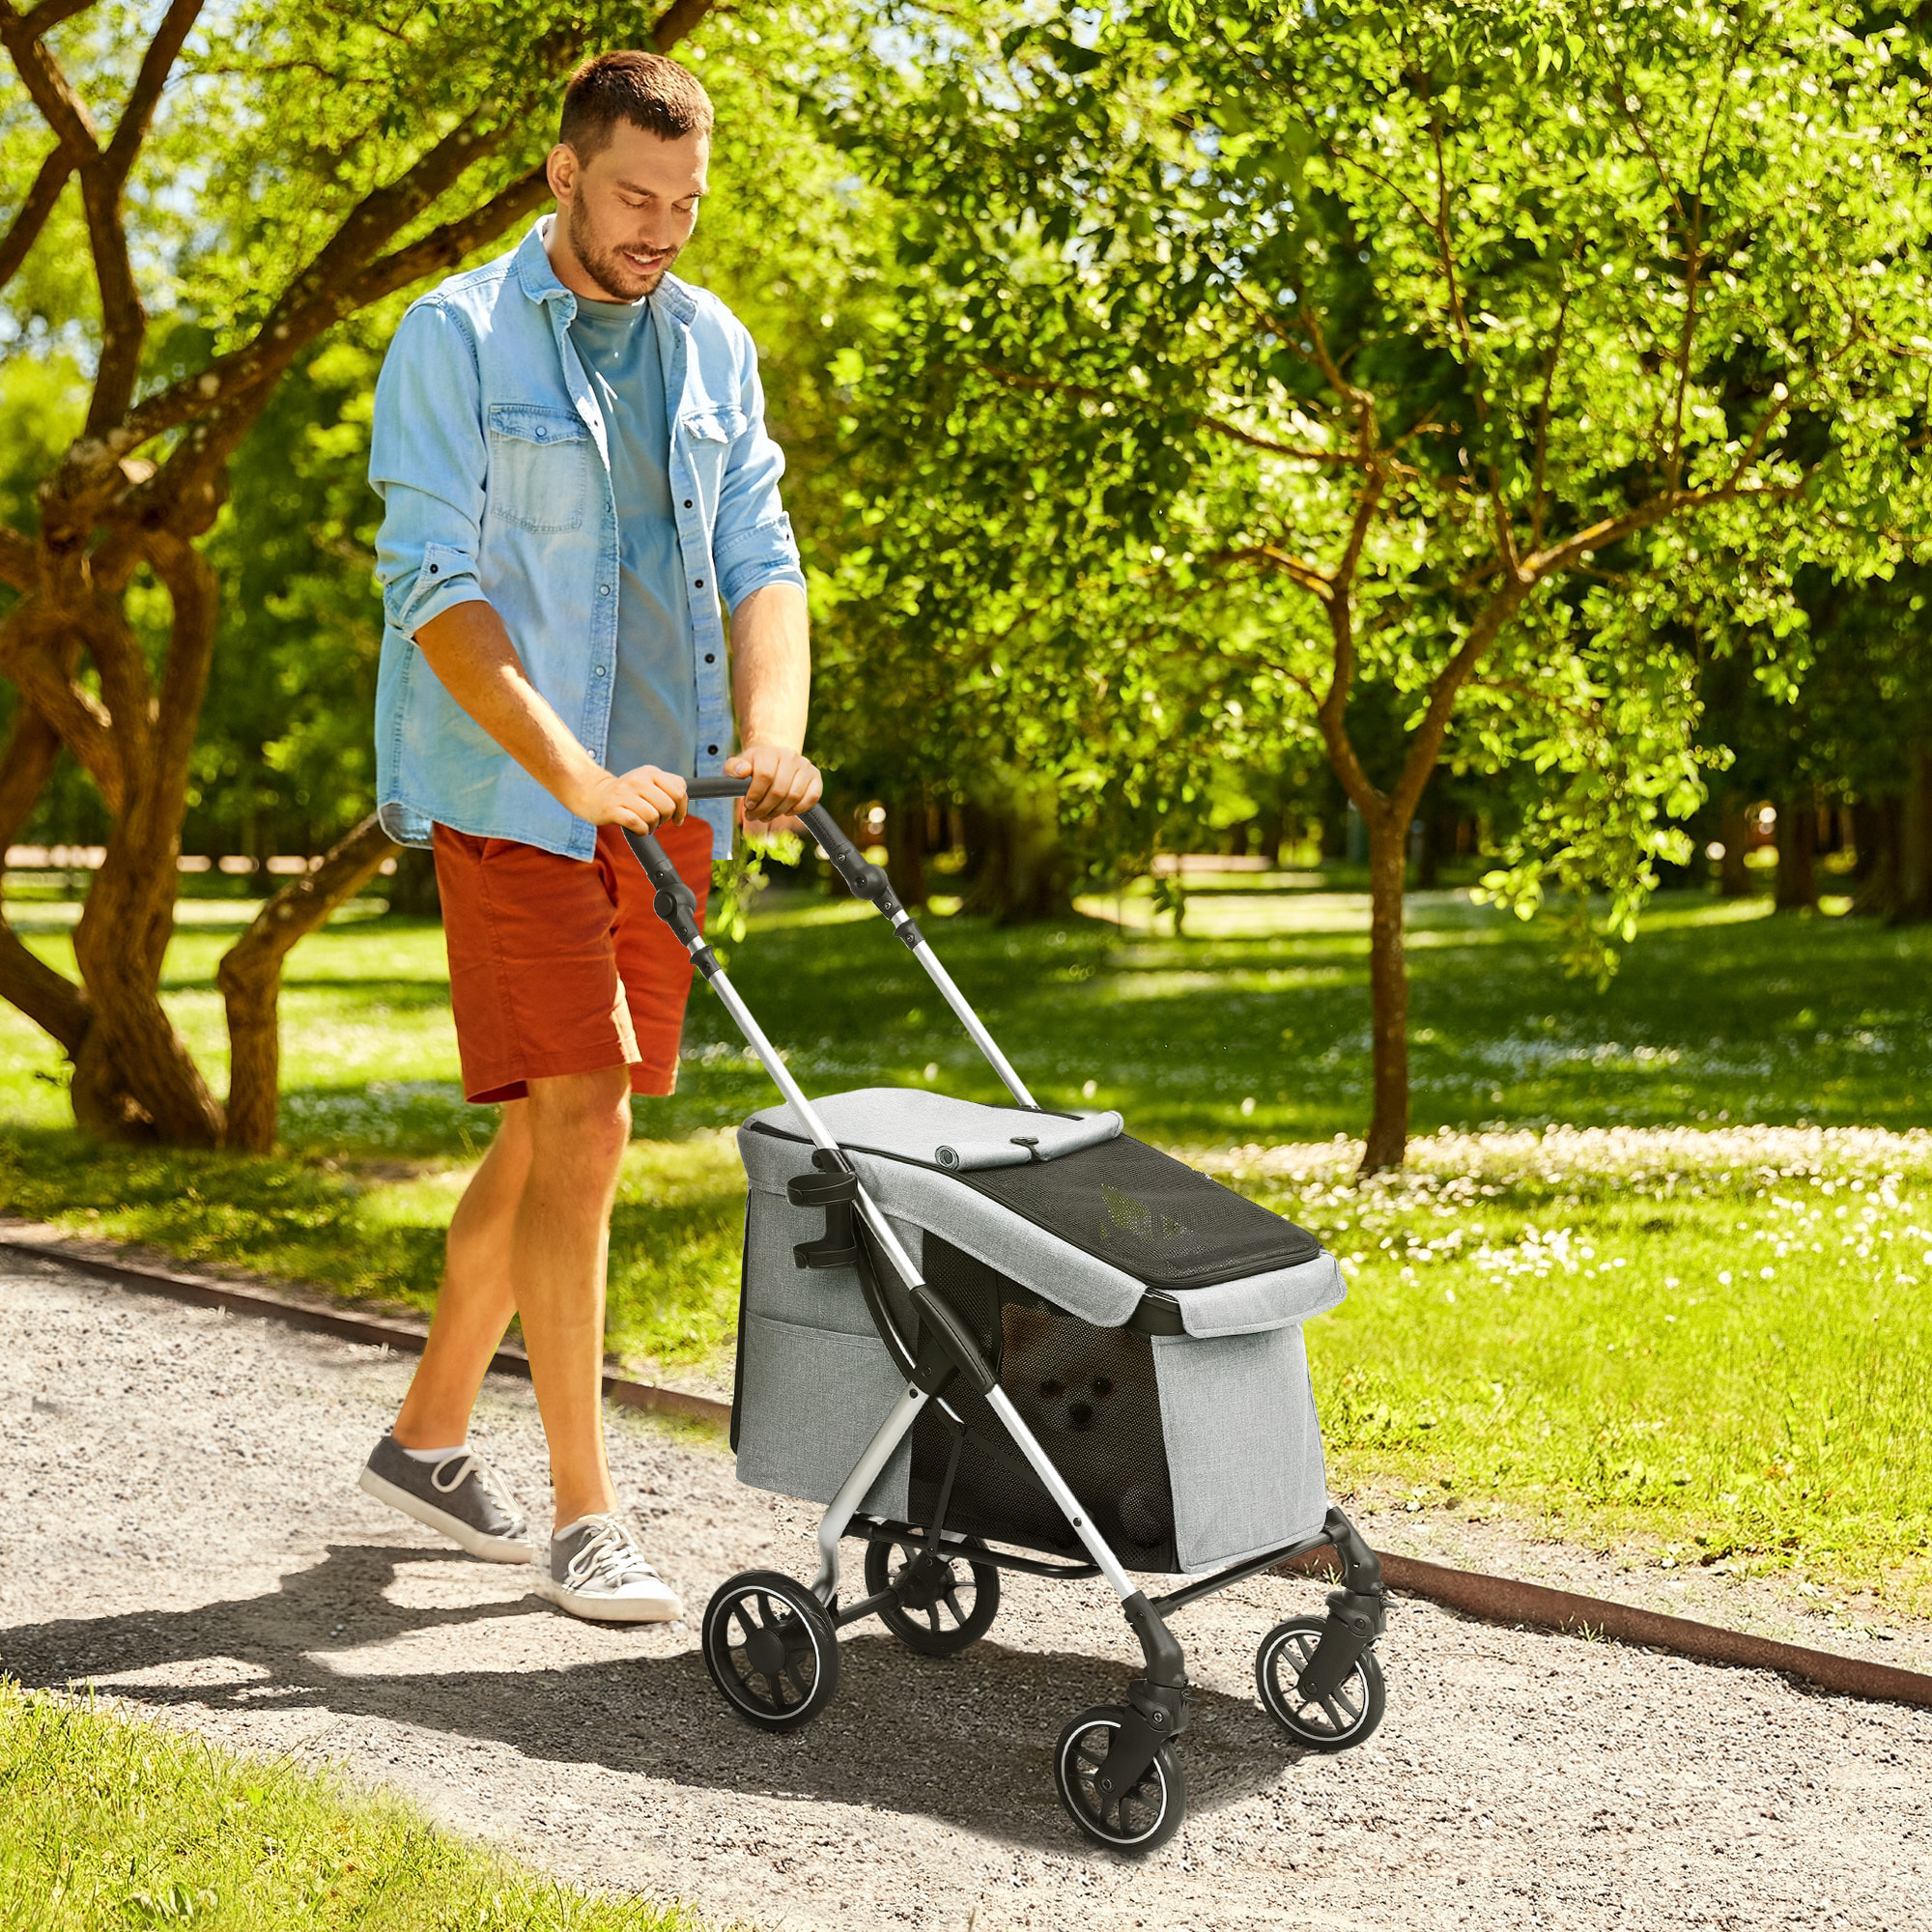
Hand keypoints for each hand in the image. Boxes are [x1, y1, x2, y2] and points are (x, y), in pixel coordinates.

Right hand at [568, 763, 688, 833]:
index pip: (679, 791)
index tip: (677, 818)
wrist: (594, 794)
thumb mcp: (649, 782)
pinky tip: (638, 828)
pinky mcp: (612, 808)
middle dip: (665, 819)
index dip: (682, 809)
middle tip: (656, 820)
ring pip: (653, 817)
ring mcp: (623, 793)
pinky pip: (638, 824)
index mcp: (650, 772)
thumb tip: (684, 803)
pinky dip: (642, 831)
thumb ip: (670, 787)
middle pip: (668, 807)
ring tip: (645, 824)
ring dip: (652, 826)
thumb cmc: (627, 793)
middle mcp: (637, 780)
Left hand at [726, 745, 821, 825]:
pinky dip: (798, 809)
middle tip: (753, 816)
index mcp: (770, 752)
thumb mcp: (738, 765)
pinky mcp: (816, 778)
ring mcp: (805, 766)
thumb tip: (742, 771)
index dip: (755, 794)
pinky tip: (786, 811)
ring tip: (766, 816)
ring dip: (778, 812)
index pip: (765, 775)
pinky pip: (812, 798)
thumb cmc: (754, 766)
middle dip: (764, 808)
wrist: (775, 759)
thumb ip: (732, 768)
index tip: (748, 805)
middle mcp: (791, 757)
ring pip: (794, 796)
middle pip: (779, 790)